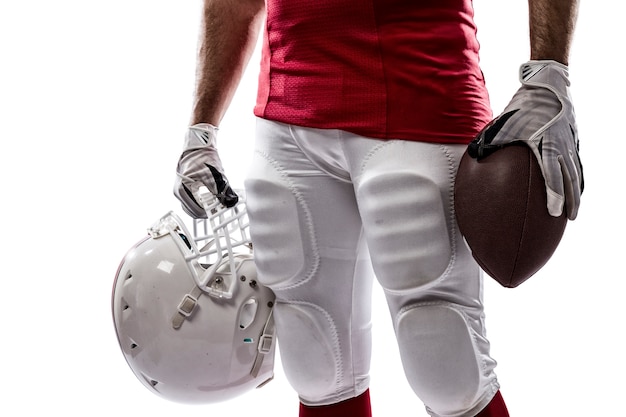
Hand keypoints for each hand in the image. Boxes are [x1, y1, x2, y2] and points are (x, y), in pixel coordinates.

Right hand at [174, 123, 237, 217]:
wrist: (198, 144)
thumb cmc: (203, 157)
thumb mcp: (216, 176)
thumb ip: (224, 192)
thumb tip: (231, 202)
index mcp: (182, 190)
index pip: (196, 211)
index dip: (210, 213)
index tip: (220, 212)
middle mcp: (177, 190)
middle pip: (192, 210)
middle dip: (206, 211)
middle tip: (218, 209)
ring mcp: (178, 188)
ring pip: (191, 205)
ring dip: (203, 206)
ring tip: (216, 203)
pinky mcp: (182, 185)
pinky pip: (190, 199)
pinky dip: (200, 201)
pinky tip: (210, 198)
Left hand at [468, 60, 583, 219]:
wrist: (547, 85)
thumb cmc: (522, 106)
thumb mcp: (503, 124)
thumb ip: (489, 141)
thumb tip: (472, 156)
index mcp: (545, 144)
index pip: (553, 175)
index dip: (555, 195)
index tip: (554, 212)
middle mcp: (561, 145)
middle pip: (569, 179)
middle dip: (570, 200)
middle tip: (567, 219)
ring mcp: (570, 143)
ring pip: (576, 173)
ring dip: (576, 193)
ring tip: (573, 211)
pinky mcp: (573, 140)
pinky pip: (577, 164)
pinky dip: (577, 179)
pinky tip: (574, 191)